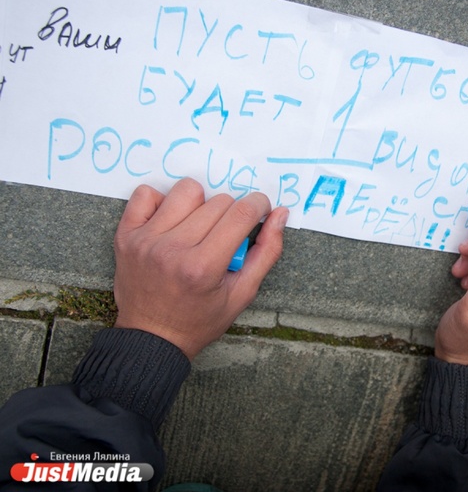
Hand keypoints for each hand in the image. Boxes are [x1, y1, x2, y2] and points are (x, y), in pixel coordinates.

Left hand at [113, 178, 288, 359]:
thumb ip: (267, 252)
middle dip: (232, 213)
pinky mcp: (126, 235)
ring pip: (186, 191)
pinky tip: (170, 222)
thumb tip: (280, 214)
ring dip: (200, 203)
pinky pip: (146, 194)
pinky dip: (162, 201)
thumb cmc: (199, 319)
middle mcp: (172, 249)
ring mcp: (146, 240)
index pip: (241, 213)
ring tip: (198, 227)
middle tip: (226, 236)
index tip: (261, 210)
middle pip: (219, 202)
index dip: (259, 205)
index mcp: (204, 266)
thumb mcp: (243, 293)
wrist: (151, 337)